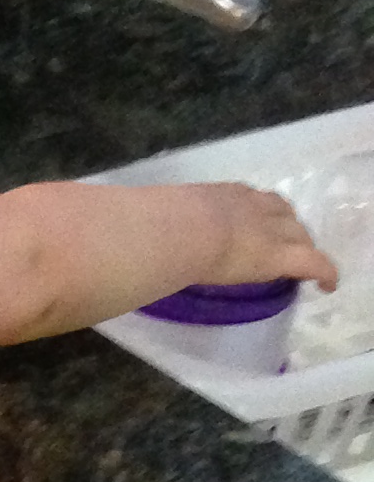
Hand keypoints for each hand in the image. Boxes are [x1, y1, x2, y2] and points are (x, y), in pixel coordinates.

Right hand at [180, 182, 339, 293]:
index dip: (258, 214)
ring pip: (299, 234)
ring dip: (301, 246)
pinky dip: (324, 273)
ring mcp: (272, 230)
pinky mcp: (283, 256)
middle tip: (283, 246)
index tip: (253, 226)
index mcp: (226, 196)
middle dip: (287, 228)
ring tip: (300, 263)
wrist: (182, 229)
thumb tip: (154, 241)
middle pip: (284, 214)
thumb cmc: (165, 224)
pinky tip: (327, 285)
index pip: (251, 201)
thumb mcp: (168, 217)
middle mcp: (255, 206)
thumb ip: (171, 225)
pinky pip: (315, 264)